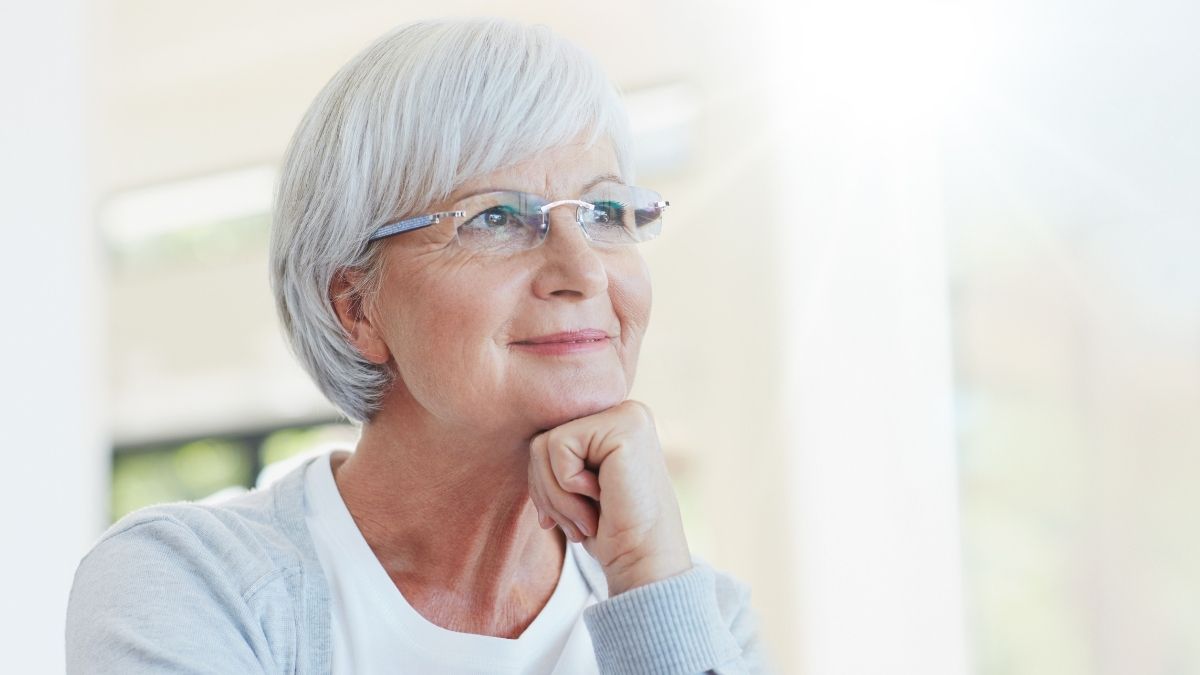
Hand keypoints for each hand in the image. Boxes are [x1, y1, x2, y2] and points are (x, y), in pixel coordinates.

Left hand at [527, 400, 692, 595]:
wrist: (644, 563)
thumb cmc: (612, 532)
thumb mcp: (577, 487)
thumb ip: (559, 459)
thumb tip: (526, 442)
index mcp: (614, 423)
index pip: (548, 439)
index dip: (542, 484)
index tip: (561, 520)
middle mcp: (624, 411)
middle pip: (542, 440)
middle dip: (545, 491)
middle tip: (577, 524)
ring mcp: (626, 415)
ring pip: (544, 444)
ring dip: (556, 494)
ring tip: (586, 518)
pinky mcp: (623, 426)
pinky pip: (558, 447)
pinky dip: (568, 486)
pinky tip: (600, 499)